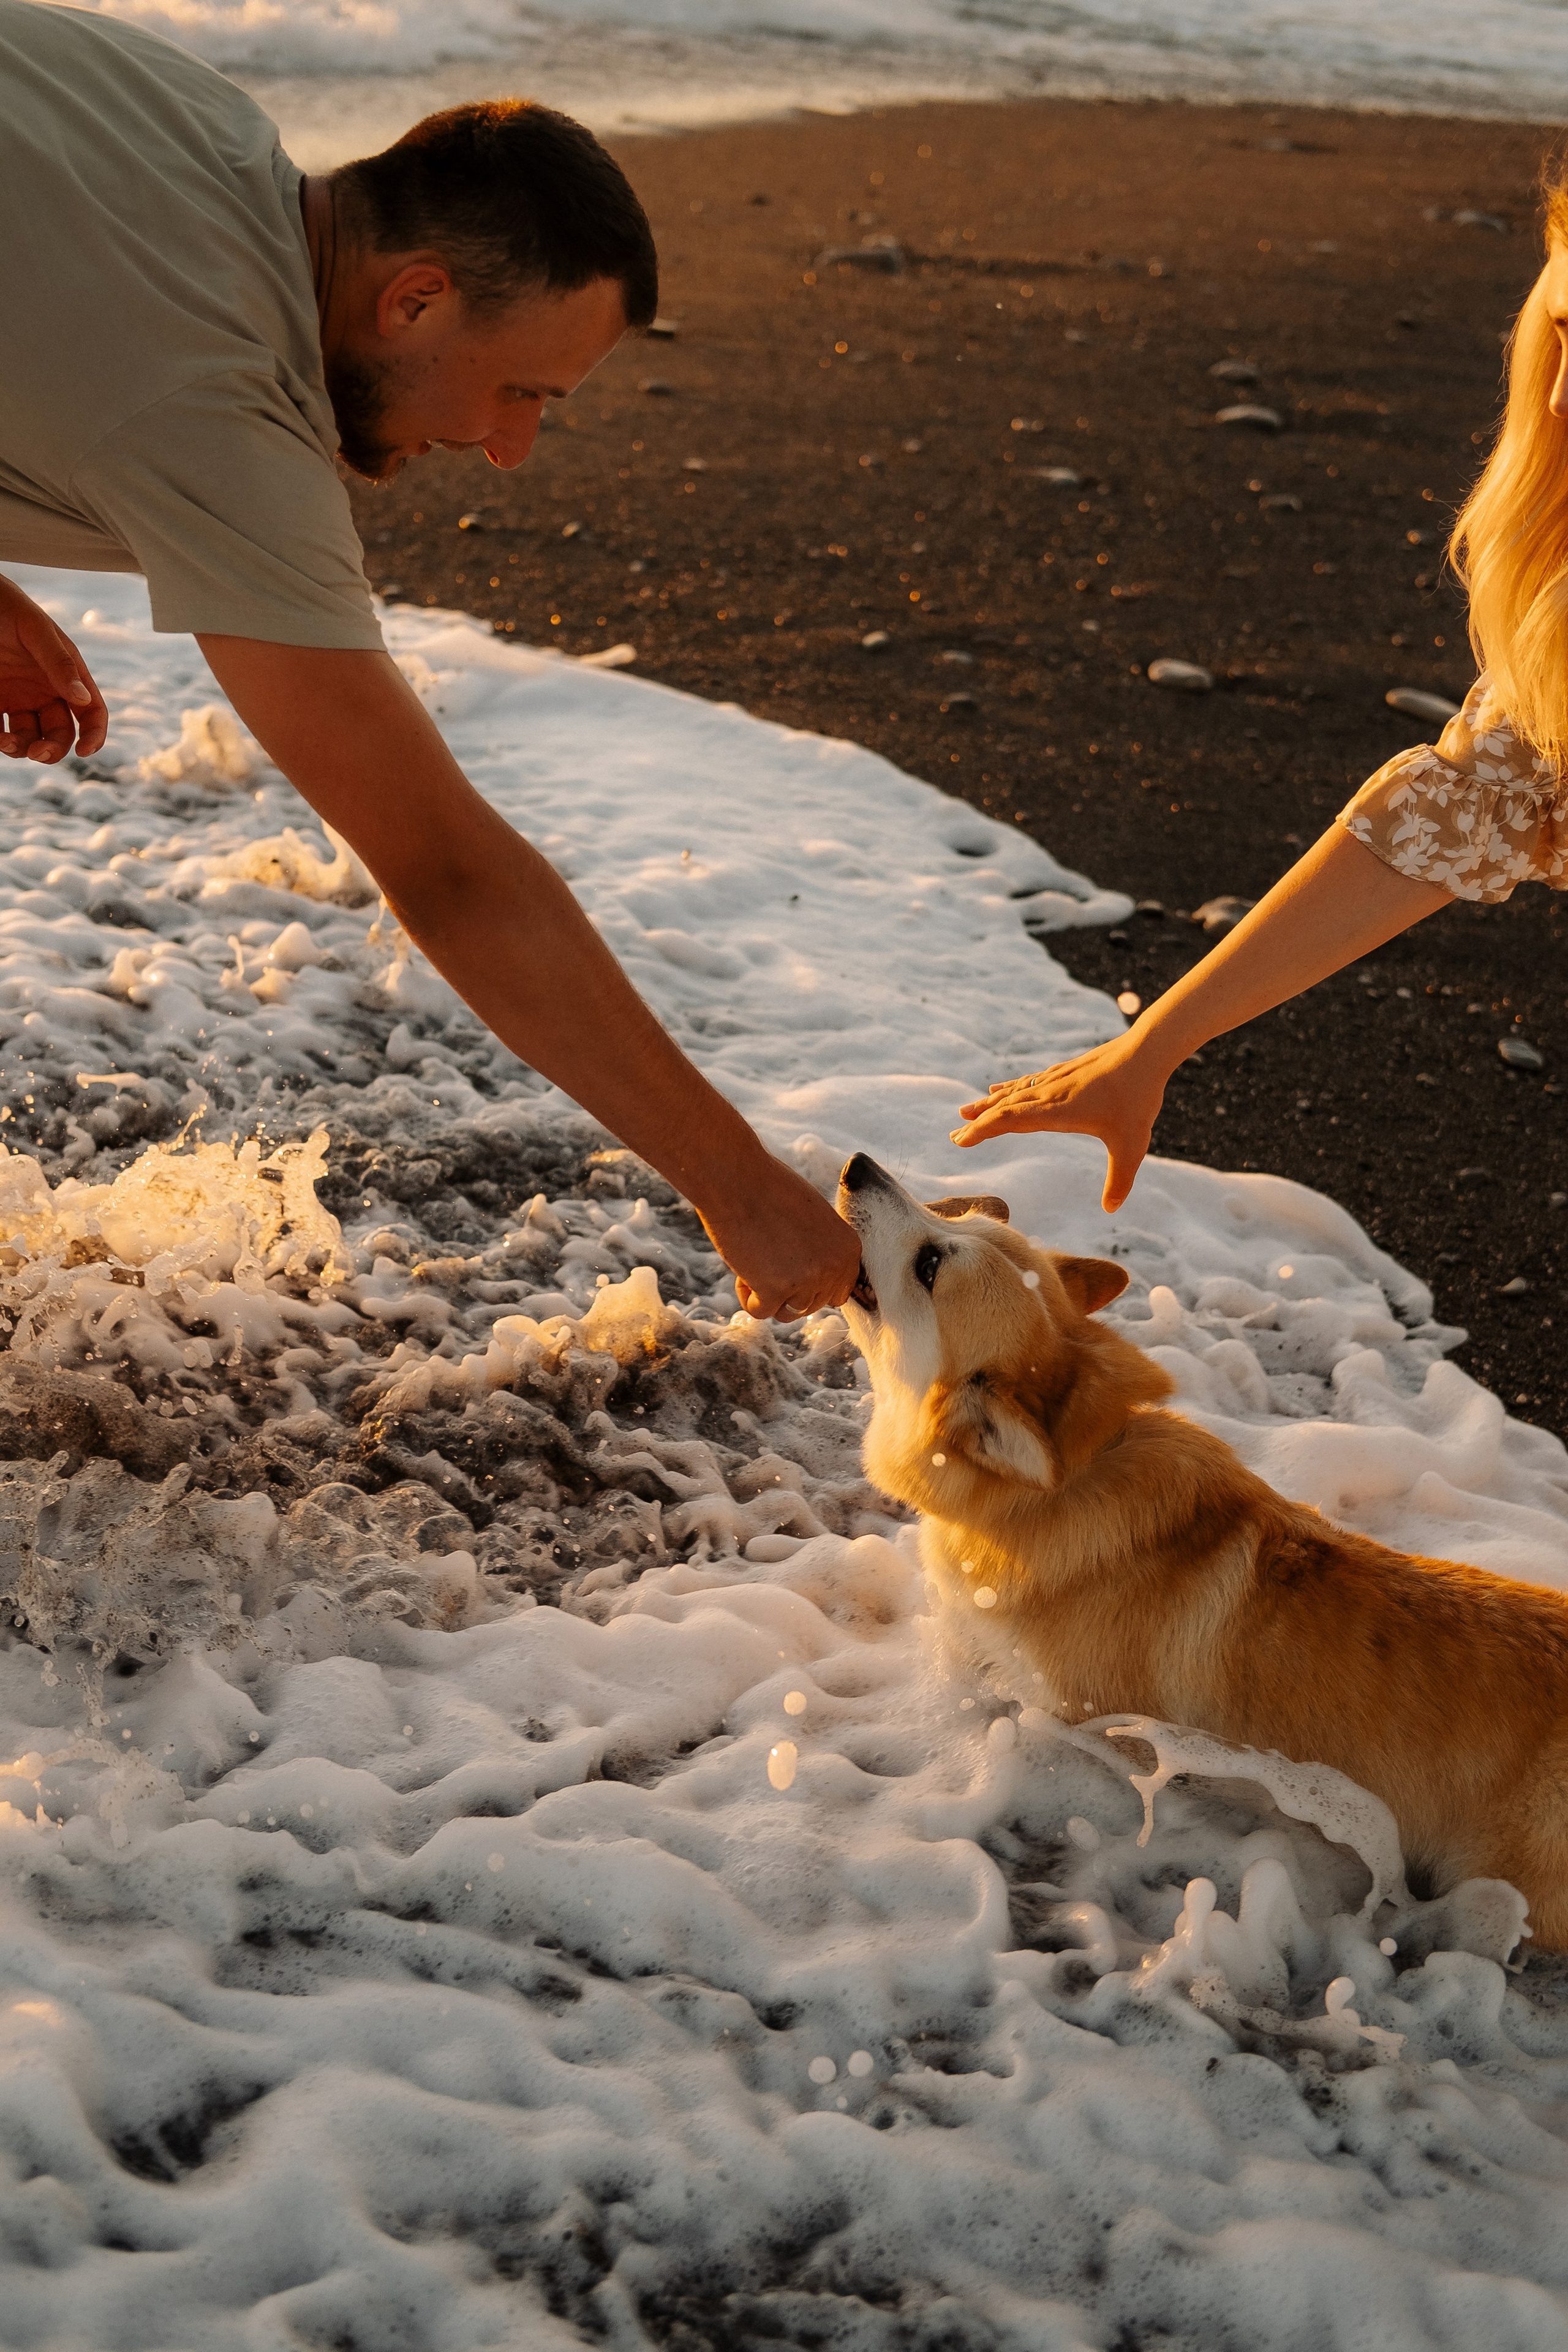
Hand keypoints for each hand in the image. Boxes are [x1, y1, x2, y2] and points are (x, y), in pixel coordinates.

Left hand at [0, 575, 107, 761]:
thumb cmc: (6, 607)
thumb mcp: (36, 631)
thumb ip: (59, 663)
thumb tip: (82, 698)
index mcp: (67, 675)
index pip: (91, 712)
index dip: (94, 735)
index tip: (84, 751)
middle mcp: (46, 691)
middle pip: (60, 734)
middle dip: (53, 749)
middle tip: (38, 753)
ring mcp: (18, 699)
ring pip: (30, 739)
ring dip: (23, 749)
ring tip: (6, 742)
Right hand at [698, 1155, 861, 1320]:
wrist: (737, 1179)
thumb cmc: (770, 1191)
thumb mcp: (814, 1220)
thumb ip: (823, 1252)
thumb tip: (815, 1286)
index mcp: (849, 1249)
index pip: (838, 1291)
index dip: (811, 1284)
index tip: (790, 1263)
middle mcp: (834, 1268)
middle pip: (813, 1305)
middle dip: (789, 1290)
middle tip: (768, 1255)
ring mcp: (806, 1281)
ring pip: (789, 1313)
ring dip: (769, 1294)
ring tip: (756, 1259)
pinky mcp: (774, 1290)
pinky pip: (760, 1312)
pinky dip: (748, 1296)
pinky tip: (742, 1269)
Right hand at [951, 1025, 1170, 1211]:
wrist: (1147, 1052)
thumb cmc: (1138, 1098)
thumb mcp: (1132, 1145)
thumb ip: (1119, 1179)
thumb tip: (1111, 1209)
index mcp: (1056, 1111)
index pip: (1009, 1121)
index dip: (983, 1131)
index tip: (961, 1141)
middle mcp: (1049, 1094)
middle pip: (1004, 1108)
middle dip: (979, 1123)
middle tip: (954, 1135)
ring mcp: (1054, 1080)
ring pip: (1013, 1093)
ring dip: (988, 1104)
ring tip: (966, 1111)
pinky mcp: (1063, 1072)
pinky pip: (1027, 1083)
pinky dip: (1008, 1089)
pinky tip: (1000, 1088)